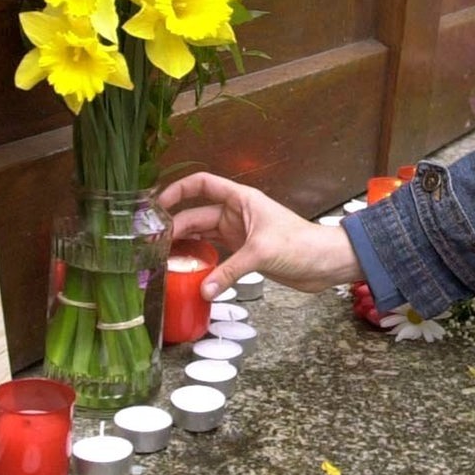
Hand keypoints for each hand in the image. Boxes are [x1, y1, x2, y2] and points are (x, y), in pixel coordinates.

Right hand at [158, 171, 361, 298]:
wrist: (324, 263)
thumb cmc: (301, 244)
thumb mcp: (262, 252)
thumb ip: (230, 270)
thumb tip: (204, 289)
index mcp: (241, 200)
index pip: (203, 185)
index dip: (178, 190)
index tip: (157, 205)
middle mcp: (236, 214)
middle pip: (196, 215)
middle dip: (174, 227)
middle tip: (150, 245)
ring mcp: (238, 235)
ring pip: (202, 237)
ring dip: (184, 246)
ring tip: (160, 260)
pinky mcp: (243, 254)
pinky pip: (214, 256)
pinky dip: (200, 263)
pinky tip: (186, 273)